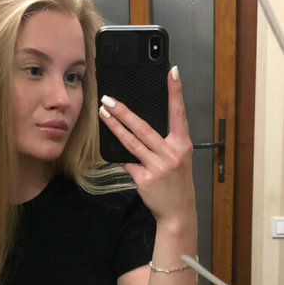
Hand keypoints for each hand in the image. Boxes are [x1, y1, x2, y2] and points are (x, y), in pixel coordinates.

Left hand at [99, 66, 195, 227]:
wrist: (178, 212)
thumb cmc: (177, 184)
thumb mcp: (177, 160)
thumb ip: (163, 144)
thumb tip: (138, 127)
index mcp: (182, 145)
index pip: (178, 113)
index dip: (175, 92)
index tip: (171, 72)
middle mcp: (171, 153)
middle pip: (143, 127)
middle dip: (124, 112)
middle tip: (109, 99)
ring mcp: (157, 166)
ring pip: (131, 142)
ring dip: (114, 127)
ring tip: (103, 114)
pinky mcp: (144, 178)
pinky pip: (126, 162)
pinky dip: (117, 153)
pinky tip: (107, 144)